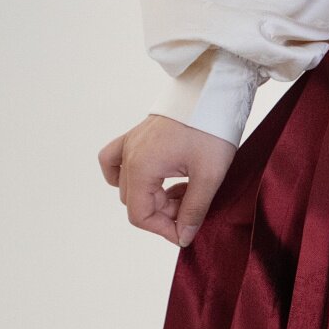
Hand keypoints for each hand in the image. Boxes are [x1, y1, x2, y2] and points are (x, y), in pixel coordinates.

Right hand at [99, 113, 236, 246]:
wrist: (212, 92)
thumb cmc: (211, 129)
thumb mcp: (209, 176)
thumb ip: (193, 209)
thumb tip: (183, 236)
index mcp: (142, 166)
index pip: (140, 215)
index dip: (163, 230)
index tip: (186, 232)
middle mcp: (129, 156)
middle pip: (135, 202)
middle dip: (163, 214)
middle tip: (191, 208)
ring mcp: (130, 144)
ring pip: (129, 186)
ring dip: (153, 198)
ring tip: (183, 193)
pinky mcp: (137, 136)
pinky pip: (115, 161)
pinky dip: (129, 176)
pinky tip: (154, 180)